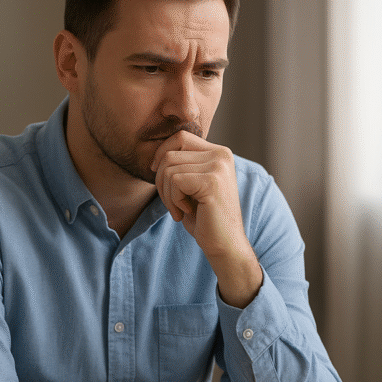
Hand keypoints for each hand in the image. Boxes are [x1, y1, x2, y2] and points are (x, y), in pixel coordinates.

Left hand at [151, 131, 261, 306]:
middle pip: (169, 154)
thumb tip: (157, 154)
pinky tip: (186, 211)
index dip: (161, 153)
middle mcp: (221, 154)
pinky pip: (174, 181)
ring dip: (167, 194)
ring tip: (181, 209)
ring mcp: (218, 166)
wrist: (224, 244)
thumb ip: (181, 165)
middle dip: (161, 180)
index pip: (180, 137)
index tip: (156, 173)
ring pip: (168, 169)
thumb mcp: (191, 185)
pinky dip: (173, 200)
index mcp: (218, 152)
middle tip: (172, 202)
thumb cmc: (204, 217)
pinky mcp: (212, 181)